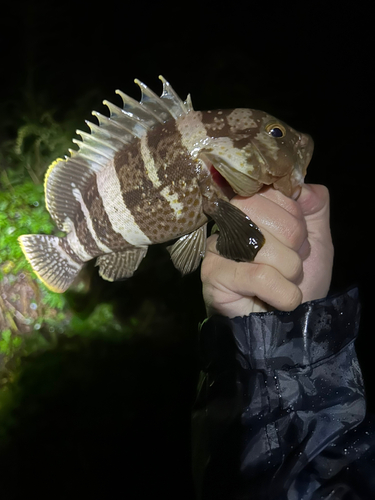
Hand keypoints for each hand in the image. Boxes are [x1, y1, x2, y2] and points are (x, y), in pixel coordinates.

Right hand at [201, 184, 333, 317]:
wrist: (290, 325)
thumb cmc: (299, 281)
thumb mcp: (317, 239)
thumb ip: (315, 205)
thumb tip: (301, 186)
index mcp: (251, 207)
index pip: (271, 189)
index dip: (295, 217)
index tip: (298, 242)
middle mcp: (228, 221)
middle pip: (262, 209)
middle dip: (293, 243)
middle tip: (292, 265)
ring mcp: (217, 247)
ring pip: (263, 244)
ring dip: (290, 271)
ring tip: (285, 283)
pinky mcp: (213, 274)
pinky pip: (258, 274)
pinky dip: (284, 292)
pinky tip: (282, 300)